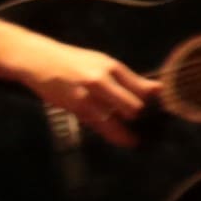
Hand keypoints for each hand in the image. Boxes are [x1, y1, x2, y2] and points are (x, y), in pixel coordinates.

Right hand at [20, 41, 155, 144]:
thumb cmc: (74, 63)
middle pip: (132, 107)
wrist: (38, 59)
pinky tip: (124, 141)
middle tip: (146, 126)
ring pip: (115, 120)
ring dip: (126, 132)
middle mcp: (100, 79)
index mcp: (111, 66)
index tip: (162, 113)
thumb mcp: (102, 63)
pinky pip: (99, 125)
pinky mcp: (73, 106)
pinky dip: (114, 135)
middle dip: (139, 117)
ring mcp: (86, 94)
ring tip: (135, 140)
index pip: (142, 89)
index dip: (154, 103)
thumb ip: (128, 78)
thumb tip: (158, 89)